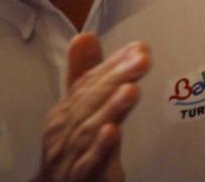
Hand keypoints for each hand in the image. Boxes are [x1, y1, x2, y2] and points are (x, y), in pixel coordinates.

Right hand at [34, 36, 151, 181]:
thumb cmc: (73, 148)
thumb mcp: (79, 110)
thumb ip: (85, 75)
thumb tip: (85, 36)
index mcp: (64, 113)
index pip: (88, 83)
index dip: (113, 64)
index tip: (139, 47)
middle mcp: (63, 132)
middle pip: (89, 102)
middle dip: (115, 78)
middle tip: (141, 59)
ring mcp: (68, 156)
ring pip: (88, 130)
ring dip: (110, 108)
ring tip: (131, 89)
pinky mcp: (79, 178)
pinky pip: (87, 164)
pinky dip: (100, 147)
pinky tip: (114, 132)